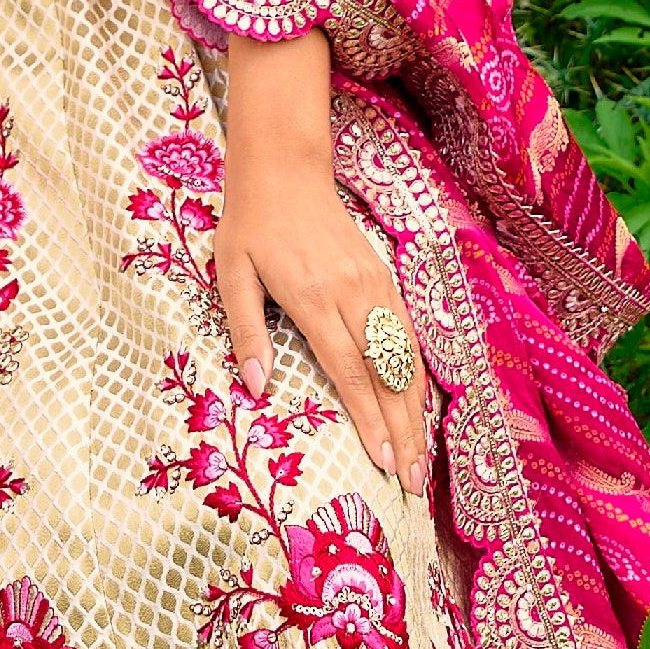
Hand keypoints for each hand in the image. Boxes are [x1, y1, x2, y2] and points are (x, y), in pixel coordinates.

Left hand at [214, 143, 424, 494]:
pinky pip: (408, 333)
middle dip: (400, 429)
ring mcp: (374, 284)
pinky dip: (417, 374)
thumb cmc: (250, 224)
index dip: (368, 418)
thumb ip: (246, 331)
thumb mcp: (231, 273)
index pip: (348, 370)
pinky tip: (419, 405)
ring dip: (415, 410)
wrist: (285, 170)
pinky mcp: (383, 276)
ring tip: (418, 454)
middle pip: (385, 373)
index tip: (380, 459)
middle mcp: (353, 292)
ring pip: (405, 356)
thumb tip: (256, 387)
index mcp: (313, 296)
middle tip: (409, 478)